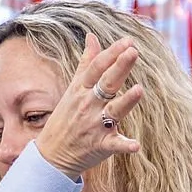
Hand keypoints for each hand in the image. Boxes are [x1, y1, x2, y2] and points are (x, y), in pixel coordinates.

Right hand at [33, 34, 144, 178]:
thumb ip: (86, 63)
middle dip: (120, 68)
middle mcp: (88, 105)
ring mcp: (94, 126)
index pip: (97, 68)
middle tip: (133, 52)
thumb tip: (92, 36)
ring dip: (126, 102)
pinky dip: (125, 146)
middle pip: (107, 84)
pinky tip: (136, 146)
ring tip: (139, 90)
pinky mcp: (101, 145)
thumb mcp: (73, 88)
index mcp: (82, 90)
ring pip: (113, 111)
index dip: (112, 53)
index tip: (128, 41)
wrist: (52, 155)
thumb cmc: (66, 118)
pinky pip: (114, 145)